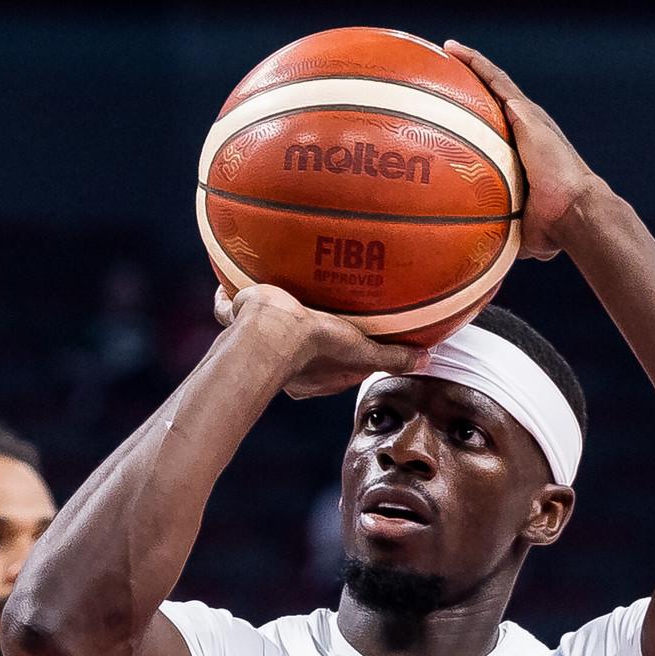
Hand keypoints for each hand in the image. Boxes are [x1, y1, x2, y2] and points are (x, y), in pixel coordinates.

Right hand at [215, 284, 423, 399]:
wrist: (270, 331)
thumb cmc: (315, 346)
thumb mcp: (363, 353)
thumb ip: (392, 358)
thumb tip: (426, 360)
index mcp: (311, 376)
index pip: (330, 366)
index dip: (341, 354)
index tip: (349, 339)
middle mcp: (281, 364)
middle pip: (292, 348)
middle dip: (300, 333)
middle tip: (313, 314)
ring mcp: (254, 341)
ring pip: (257, 328)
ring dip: (264, 314)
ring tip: (272, 293)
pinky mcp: (237, 318)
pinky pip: (229, 308)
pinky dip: (228, 298)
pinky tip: (229, 279)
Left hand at [444, 43, 607, 260]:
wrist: (576, 213)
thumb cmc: (554, 228)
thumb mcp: (520, 229)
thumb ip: (502, 232)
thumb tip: (484, 255)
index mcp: (529, 154)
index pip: (502, 130)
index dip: (484, 119)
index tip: (463, 112)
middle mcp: (531, 130)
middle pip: (498, 99)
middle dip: (476, 85)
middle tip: (449, 73)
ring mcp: (529, 119)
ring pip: (496, 83)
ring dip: (473, 66)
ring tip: (447, 50)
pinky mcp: (526, 114)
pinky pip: (495, 81)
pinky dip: (475, 64)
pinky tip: (453, 51)